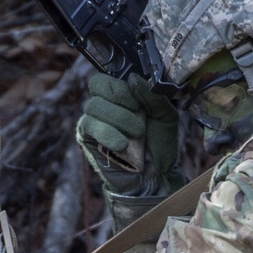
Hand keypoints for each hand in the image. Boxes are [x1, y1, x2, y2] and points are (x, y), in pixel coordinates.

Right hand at [76, 73, 178, 191]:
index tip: (138, 104)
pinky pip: (90, 127)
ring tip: (136, 135)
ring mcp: (93, 121)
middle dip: (121, 101)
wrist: (156, 175)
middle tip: (138, 120)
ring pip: (94, 106)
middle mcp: (104, 106)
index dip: (120, 87)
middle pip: (97, 86)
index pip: (107, 78)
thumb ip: (153, 96)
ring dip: (119, 119)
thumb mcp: (166, 116)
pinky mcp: (87, 139)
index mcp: (120, 97)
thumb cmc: (160, 145)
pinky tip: (122, 145)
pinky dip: (108, 134)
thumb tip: (133, 78)